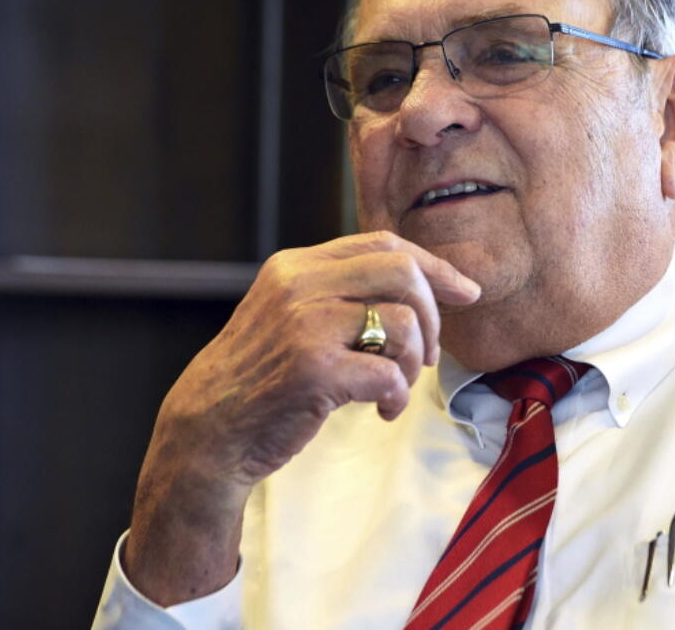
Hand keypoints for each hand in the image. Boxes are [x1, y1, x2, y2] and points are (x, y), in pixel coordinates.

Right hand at [123, 231, 479, 604]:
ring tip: (398, 386)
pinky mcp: (314, 370)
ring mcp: (305, 325)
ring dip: (415, 362)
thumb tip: (423, 285)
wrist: (209, 430)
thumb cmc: (262, 376)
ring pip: (402, 322)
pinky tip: (383, 411)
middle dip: (433, 314)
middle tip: (430, 354)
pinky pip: (390, 373)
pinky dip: (398, 397)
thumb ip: (340, 291)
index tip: (465, 292)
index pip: (384, 244)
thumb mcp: (289, 313)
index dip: (434, 267)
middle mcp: (300, 285)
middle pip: (402, 272)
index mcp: (297, 265)